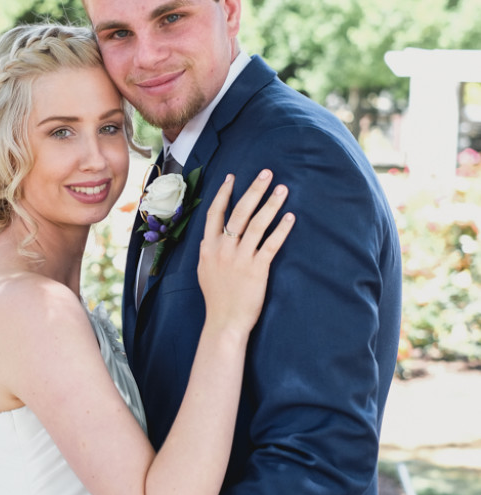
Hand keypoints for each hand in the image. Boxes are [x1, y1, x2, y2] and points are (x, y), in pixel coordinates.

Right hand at [198, 169, 293, 334]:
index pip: (215, 212)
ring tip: (282, 189)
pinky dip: (281, 229)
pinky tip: (291, 217)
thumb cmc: (216, 297)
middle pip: (239, 212)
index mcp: (208, 247)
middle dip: (254, 190)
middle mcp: (223, 249)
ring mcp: (240, 258)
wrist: (224, 321)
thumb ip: (209, 249)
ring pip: (257, 224)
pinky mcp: (257, 269)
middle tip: (267, 173)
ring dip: (271, 204)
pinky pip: (271, 244)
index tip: (233, 177)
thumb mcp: (204, 269)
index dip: (224, 193)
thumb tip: (213, 234)